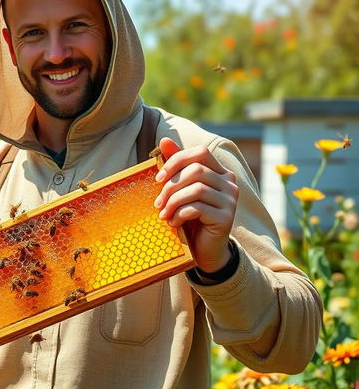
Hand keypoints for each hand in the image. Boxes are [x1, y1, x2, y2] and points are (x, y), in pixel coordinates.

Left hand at [154, 137, 238, 272]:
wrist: (204, 249)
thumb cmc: (191, 217)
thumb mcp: (181, 190)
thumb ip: (176, 166)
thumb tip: (164, 140)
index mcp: (219, 172)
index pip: (200, 153)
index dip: (176, 161)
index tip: (158, 178)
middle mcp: (229, 183)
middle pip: (196, 171)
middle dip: (171, 186)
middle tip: (157, 203)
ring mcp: (231, 200)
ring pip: (196, 189)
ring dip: (173, 202)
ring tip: (163, 214)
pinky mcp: (227, 218)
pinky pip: (197, 208)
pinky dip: (180, 214)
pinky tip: (173, 223)